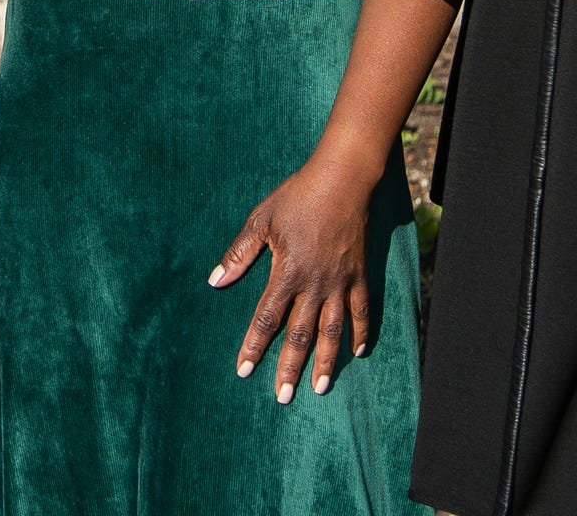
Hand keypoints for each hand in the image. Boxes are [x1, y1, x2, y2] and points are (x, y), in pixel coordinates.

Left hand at [208, 158, 375, 400]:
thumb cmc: (296, 197)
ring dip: (325, 360)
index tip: (245, 371)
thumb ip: (239, 254)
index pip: (266, 318)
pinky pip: (361, 310)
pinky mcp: (359, 275)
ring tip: (320, 387)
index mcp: (287, 272)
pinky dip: (360, 332)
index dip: (254, 346)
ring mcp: (340, 281)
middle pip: (300, 334)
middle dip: (290, 367)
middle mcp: (314, 284)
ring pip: (332, 330)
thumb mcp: (261, 220)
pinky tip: (356, 352)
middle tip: (283, 396)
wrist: (341, 180)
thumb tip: (215, 281)